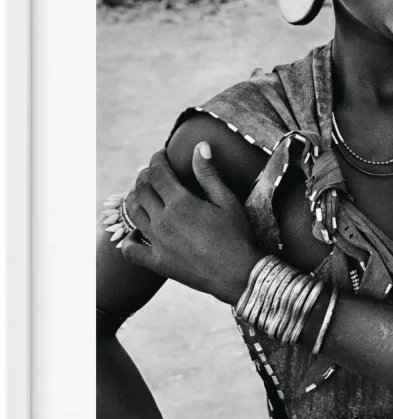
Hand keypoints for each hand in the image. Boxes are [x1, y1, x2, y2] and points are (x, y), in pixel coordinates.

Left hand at [120, 144, 264, 305]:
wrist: (238, 273)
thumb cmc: (238, 235)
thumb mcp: (227, 200)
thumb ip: (208, 174)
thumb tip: (199, 146)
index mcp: (181, 203)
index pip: (158, 174)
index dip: (156, 161)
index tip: (160, 155)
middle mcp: (163, 221)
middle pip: (142, 191)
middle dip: (144, 177)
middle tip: (150, 173)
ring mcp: (157, 242)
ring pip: (134, 214)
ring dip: (134, 199)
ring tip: (141, 194)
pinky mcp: (157, 262)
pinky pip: (131, 250)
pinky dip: (128, 239)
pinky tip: (136, 233)